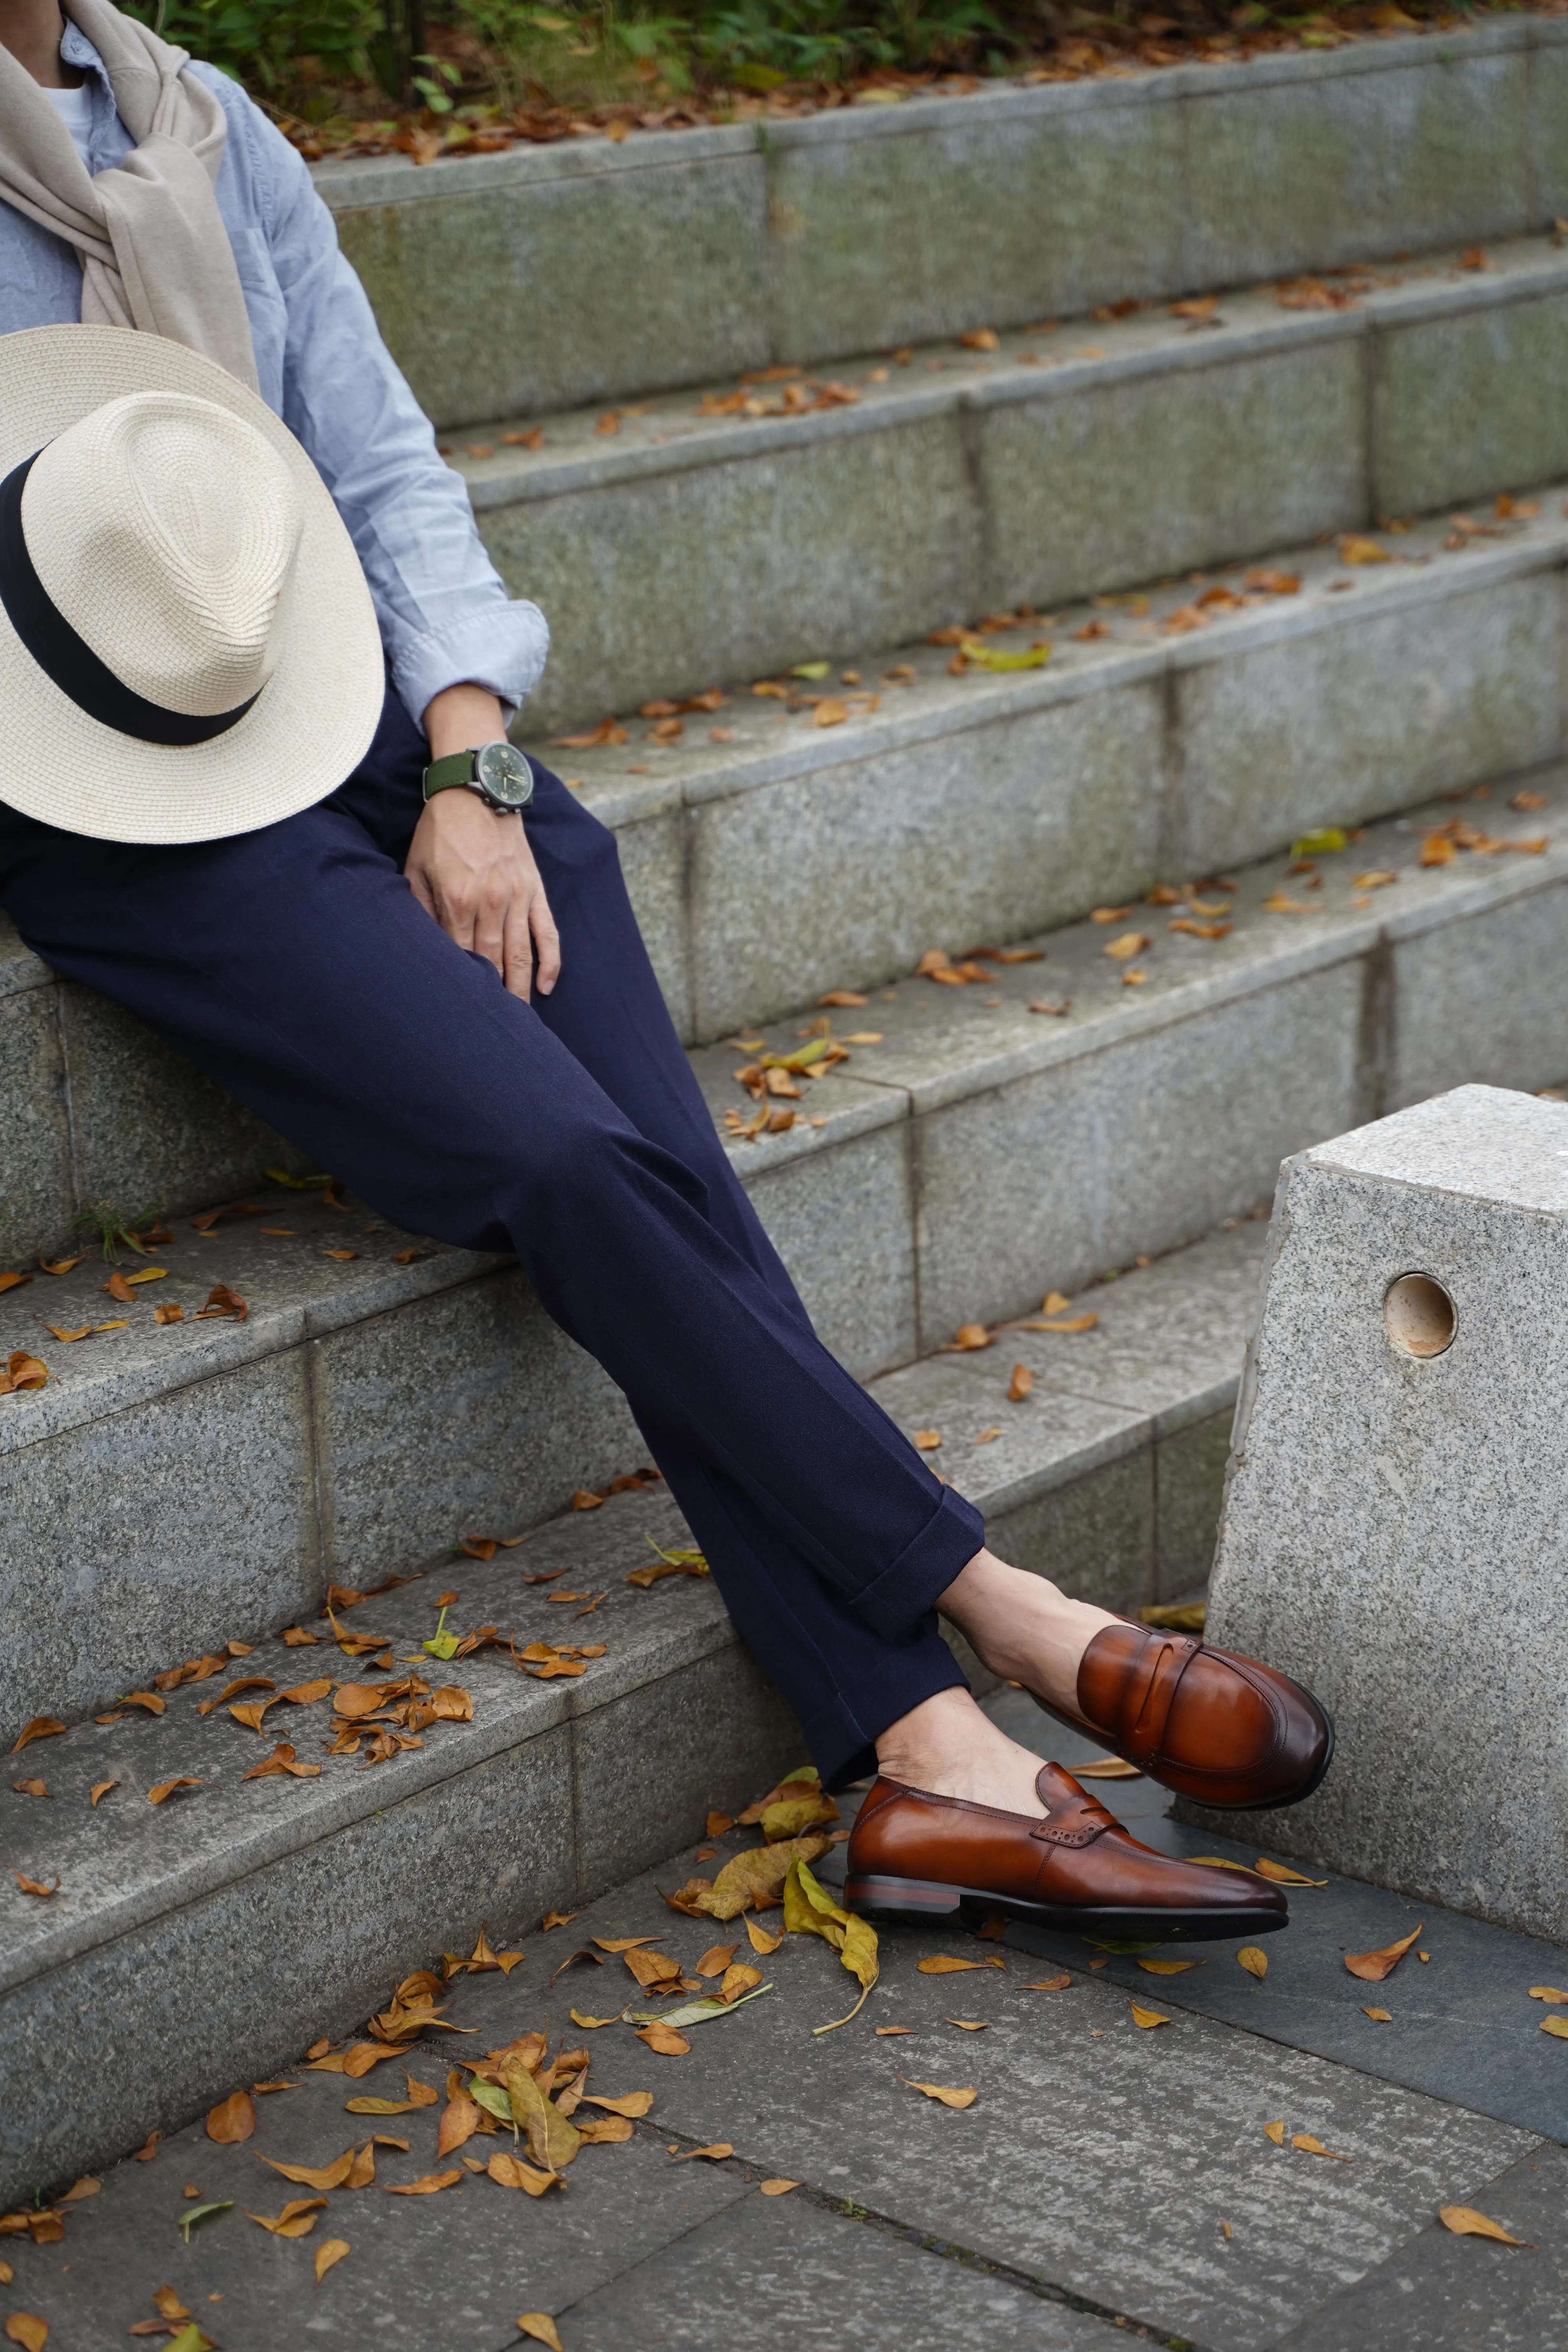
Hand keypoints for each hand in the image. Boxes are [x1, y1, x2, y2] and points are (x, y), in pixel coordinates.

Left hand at [407, 685, 559, 1000]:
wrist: (477, 789)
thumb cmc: (440, 831)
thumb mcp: (415, 868)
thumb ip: (419, 910)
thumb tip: (423, 950)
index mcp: (457, 899)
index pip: (459, 956)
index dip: (460, 985)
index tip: (458, 1014)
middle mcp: (491, 902)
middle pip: (492, 964)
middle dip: (493, 1000)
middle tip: (491, 1033)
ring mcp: (518, 897)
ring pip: (521, 955)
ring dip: (520, 991)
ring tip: (519, 1022)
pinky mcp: (536, 890)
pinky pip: (548, 932)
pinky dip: (550, 962)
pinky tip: (546, 987)